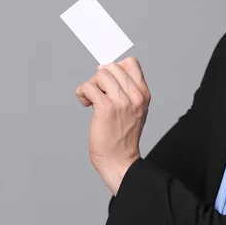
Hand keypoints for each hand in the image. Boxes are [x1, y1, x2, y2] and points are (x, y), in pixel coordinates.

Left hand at [75, 57, 150, 192]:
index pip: (131, 62)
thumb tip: (105, 70)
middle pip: (112, 66)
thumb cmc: (123, 137)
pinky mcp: (106, 108)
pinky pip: (88, 87)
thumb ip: (127, 90)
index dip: (115, 69)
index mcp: (143, 94)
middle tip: (98, 94)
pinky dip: (82, 93)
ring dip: (90, 86)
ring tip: (91, 100)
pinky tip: (86, 104)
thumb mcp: (135, 110)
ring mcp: (121, 101)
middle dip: (100, 78)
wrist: (120, 161)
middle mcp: (135, 95)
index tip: (108, 83)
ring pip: (100, 74)